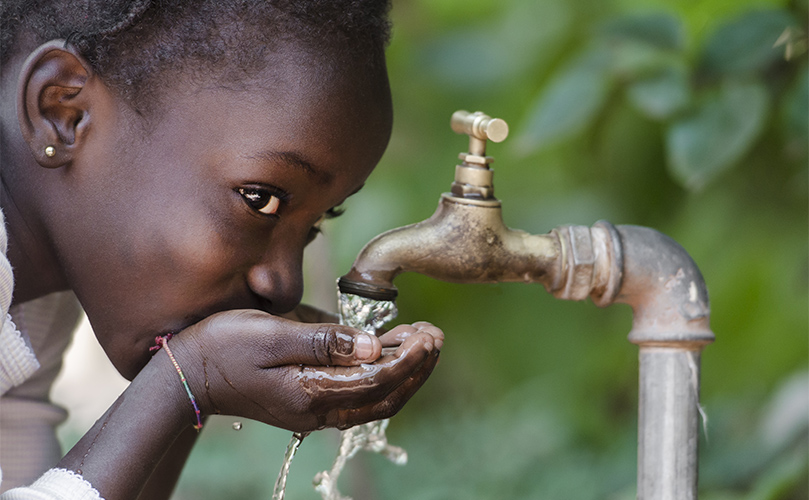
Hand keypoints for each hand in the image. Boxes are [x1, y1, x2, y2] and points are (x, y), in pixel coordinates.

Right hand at [166, 310, 442, 431]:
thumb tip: (373, 346)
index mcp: (310, 392)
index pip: (377, 380)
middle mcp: (317, 410)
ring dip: (404, 374)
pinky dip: (383, 377)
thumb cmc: (224, 345)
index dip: (408, 358)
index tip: (428, 334)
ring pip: (375, 401)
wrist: (188, 374)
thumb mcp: (272, 333)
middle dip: (416, 368)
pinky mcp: (309, 402)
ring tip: (423, 341)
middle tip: (435, 336)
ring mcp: (314, 410)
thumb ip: (324, 341)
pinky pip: (358, 396)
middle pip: (384, 397)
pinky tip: (391, 352)